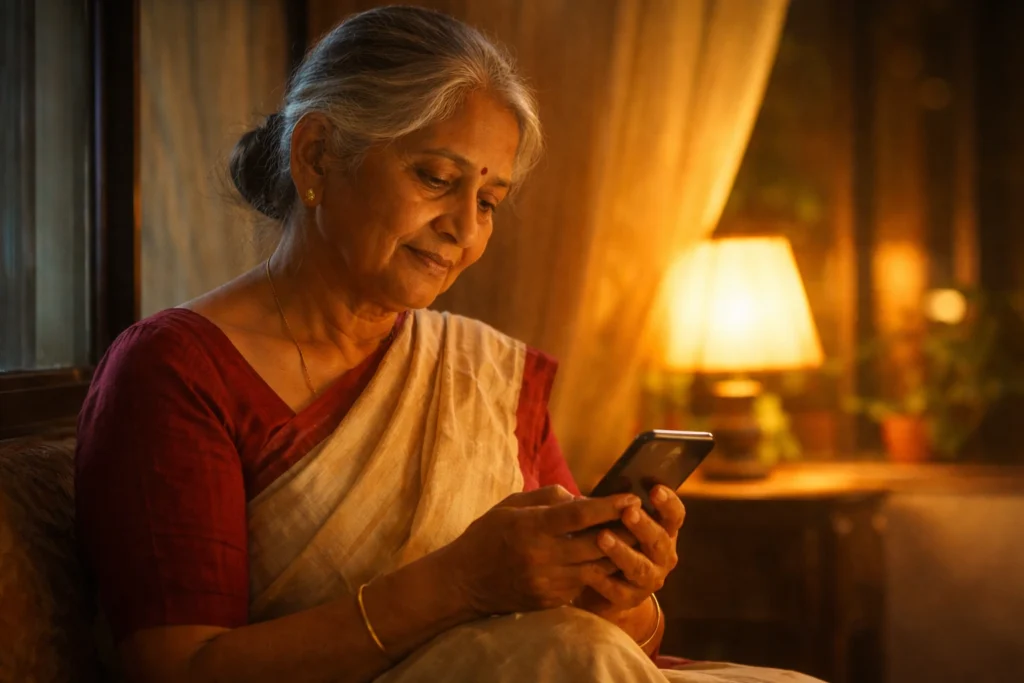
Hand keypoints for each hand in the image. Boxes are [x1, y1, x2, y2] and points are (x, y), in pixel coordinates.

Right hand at [440, 485, 639, 615]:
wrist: (463, 582)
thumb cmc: (487, 535)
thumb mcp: (511, 505)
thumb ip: (548, 497)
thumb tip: (584, 498)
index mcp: (531, 528)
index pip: (579, 516)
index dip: (609, 506)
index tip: (632, 498)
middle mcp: (542, 557)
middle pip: (596, 544)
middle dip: (625, 531)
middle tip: (645, 518)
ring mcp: (547, 583)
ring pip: (597, 568)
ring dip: (618, 553)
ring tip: (636, 539)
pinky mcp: (551, 601)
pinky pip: (583, 583)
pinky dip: (596, 569)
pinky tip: (605, 558)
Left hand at [576, 485, 684, 617]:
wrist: (609, 588)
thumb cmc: (615, 540)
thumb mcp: (622, 522)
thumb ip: (622, 505)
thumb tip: (617, 479)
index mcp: (664, 532)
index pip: (675, 516)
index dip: (668, 503)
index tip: (655, 489)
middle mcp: (663, 556)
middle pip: (659, 541)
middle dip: (644, 526)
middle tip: (628, 512)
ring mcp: (649, 580)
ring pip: (638, 567)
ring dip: (621, 552)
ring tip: (602, 537)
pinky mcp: (630, 599)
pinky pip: (618, 591)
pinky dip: (603, 580)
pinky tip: (588, 570)